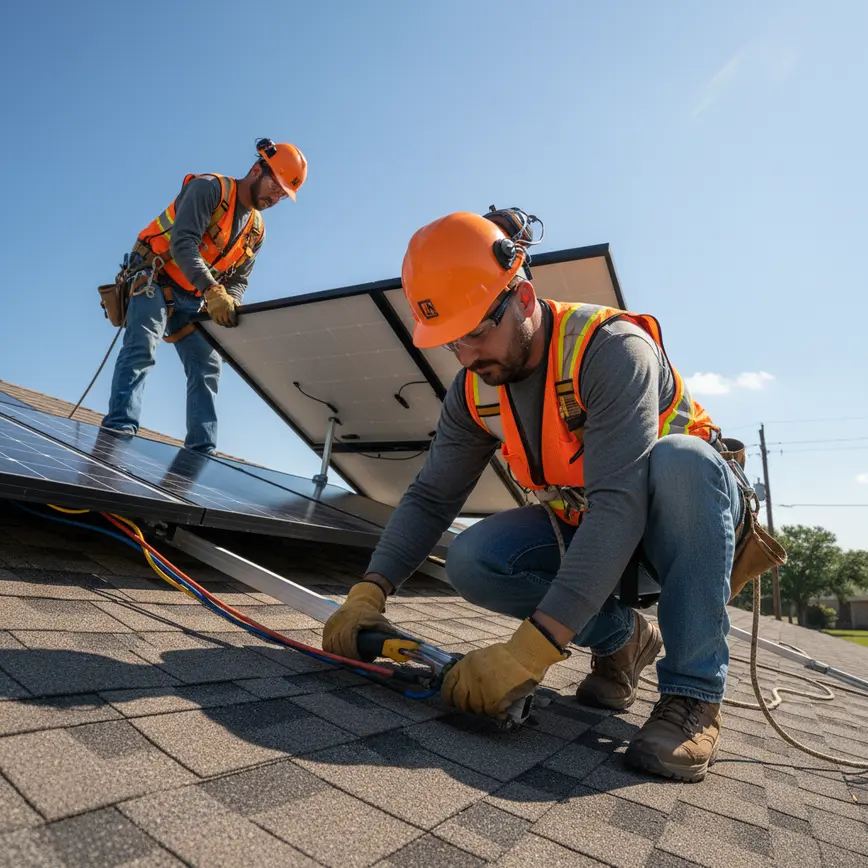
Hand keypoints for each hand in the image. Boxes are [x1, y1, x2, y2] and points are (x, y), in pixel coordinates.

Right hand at [204, 284, 236, 326]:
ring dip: (225, 325)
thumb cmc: (225, 298)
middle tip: (231, 325)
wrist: (215, 294)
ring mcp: (216, 312)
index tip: (235, 324)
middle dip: (230, 324)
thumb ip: (237, 307)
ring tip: (227, 325)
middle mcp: (222, 310)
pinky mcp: (211, 313)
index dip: (234, 323)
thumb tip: (241, 312)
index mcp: (229, 307)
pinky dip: (219, 323)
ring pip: (221, 322)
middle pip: (226, 321)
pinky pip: (216, 321)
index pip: (232, 318)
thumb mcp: (233, 301)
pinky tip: (222, 323)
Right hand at [322, 581, 394, 659]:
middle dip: (346, 657)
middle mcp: (339, 624)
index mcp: (351, 623)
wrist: (359, 600)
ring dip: (339, 655)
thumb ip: (387, 633)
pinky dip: (332, 651)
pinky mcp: (327, 627)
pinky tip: (339, 655)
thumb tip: (400, 647)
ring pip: (330, 646)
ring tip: (349, 659)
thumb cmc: (370, 613)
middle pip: (338, 647)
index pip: (348, 642)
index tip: (359, 659)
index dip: (352, 654)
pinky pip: (326, 643)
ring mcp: (331, 625)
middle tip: (356, 662)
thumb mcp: (380, 621)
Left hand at [441, 619, 567, 718]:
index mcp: (465, 664)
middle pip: (459, 700)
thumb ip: (471, 670)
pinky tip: (502, 711)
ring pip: (475, 708)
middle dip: (465, 706)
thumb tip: (466, 686)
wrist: (525, 655)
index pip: (448, 683)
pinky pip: (490, 712)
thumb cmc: (508, 654)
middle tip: (474, 707)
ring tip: (493, 705)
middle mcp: (469, 677)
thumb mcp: (482, 656)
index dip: (447, 695)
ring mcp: (480, 689)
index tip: (450, 701)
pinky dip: (497, 713)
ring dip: (483, 710)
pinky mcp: (494, 699)